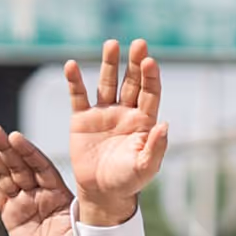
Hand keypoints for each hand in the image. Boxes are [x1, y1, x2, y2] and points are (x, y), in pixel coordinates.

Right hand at [0, 126, 74, 235]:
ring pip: (5, 175)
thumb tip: (82, 201)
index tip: (15, 136)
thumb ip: (76, 212)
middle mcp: (40, 192)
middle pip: (19, 166)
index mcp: (58, 191)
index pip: (41, 166)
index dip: (28, 152)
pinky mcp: (10, 215)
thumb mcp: (81, 227)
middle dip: (6, 147)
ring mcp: (23, 202)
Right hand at [67, 39, 167, 225]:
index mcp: (144, 121)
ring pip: (107, 83)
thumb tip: (164, 125)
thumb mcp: (146, 167)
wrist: (103, 191)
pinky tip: (71, 65)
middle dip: (134, 63)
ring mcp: (103, 113)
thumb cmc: (129, 180)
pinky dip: (74, 81)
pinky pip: (78, 96)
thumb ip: (155, 147)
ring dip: (109, 64)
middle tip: (139, 44)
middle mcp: (125, 112)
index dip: (150, 77)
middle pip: (131, 82)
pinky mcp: (82, 119)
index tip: (150, 61)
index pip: (150, 93)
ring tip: (112, 44)